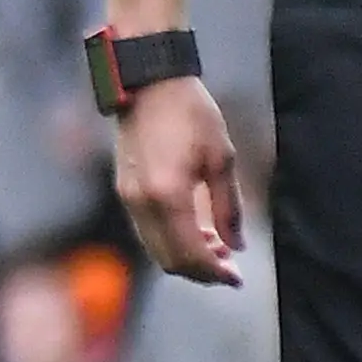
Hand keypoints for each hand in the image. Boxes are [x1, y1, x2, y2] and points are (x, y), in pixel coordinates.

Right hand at [112, 74, 241, 285]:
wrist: (148, 83)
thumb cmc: (190, 112)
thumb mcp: (222, 158)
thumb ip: (229, 207)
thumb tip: (237, 245)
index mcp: (168, 196)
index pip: (191, 254)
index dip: (216, 273)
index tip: (237, 278)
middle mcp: (142, 204)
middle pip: (169, 260)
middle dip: (201, 271)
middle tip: (229, 268)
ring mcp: (128, 198)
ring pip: (155, 249)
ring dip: (185, 257)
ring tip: (215, 248)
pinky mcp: (123, 190)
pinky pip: (146, 231)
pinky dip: (170, 240)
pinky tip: (193, 230)